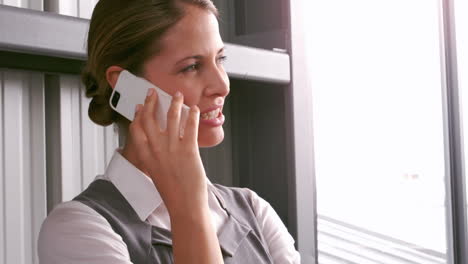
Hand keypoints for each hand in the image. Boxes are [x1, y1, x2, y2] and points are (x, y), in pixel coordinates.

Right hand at [126, 88, 207, 216]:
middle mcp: (157, 150)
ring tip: (178, 95)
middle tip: (153, 92)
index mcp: (146, 157)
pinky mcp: (189, 150)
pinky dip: (192, 115)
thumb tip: (158, 145)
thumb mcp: (156, 173)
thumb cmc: (172, 192)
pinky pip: (190, 127)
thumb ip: (155, 157)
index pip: (136, 130)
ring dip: (175, 103)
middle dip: (151, 102)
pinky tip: (194, 109)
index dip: (138, 115)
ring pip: (171, 118)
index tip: (140, 106)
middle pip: (150, 119)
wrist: (184, 205)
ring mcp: (172, 149)